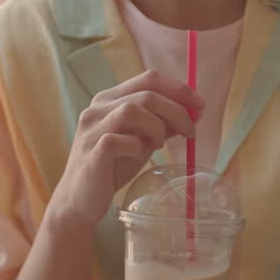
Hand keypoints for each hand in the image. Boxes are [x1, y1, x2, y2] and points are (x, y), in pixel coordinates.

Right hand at [48, 70, 201, 230]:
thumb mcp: (142, 140)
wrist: (80, 200)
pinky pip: (119, 139)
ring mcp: (91, 129)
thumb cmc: (113, 166)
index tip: (199, 106)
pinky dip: (137, 147)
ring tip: (159, 145)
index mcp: (110, 99)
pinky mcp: (90, 152)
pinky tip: (140, 156)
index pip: (149, 79)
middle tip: (191, 131)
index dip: (179, 89)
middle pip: (146, 94)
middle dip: (177, 110)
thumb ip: (161, 123)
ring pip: (132, 110)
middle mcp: (97, 108)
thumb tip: (192, 111)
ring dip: (156, 127)